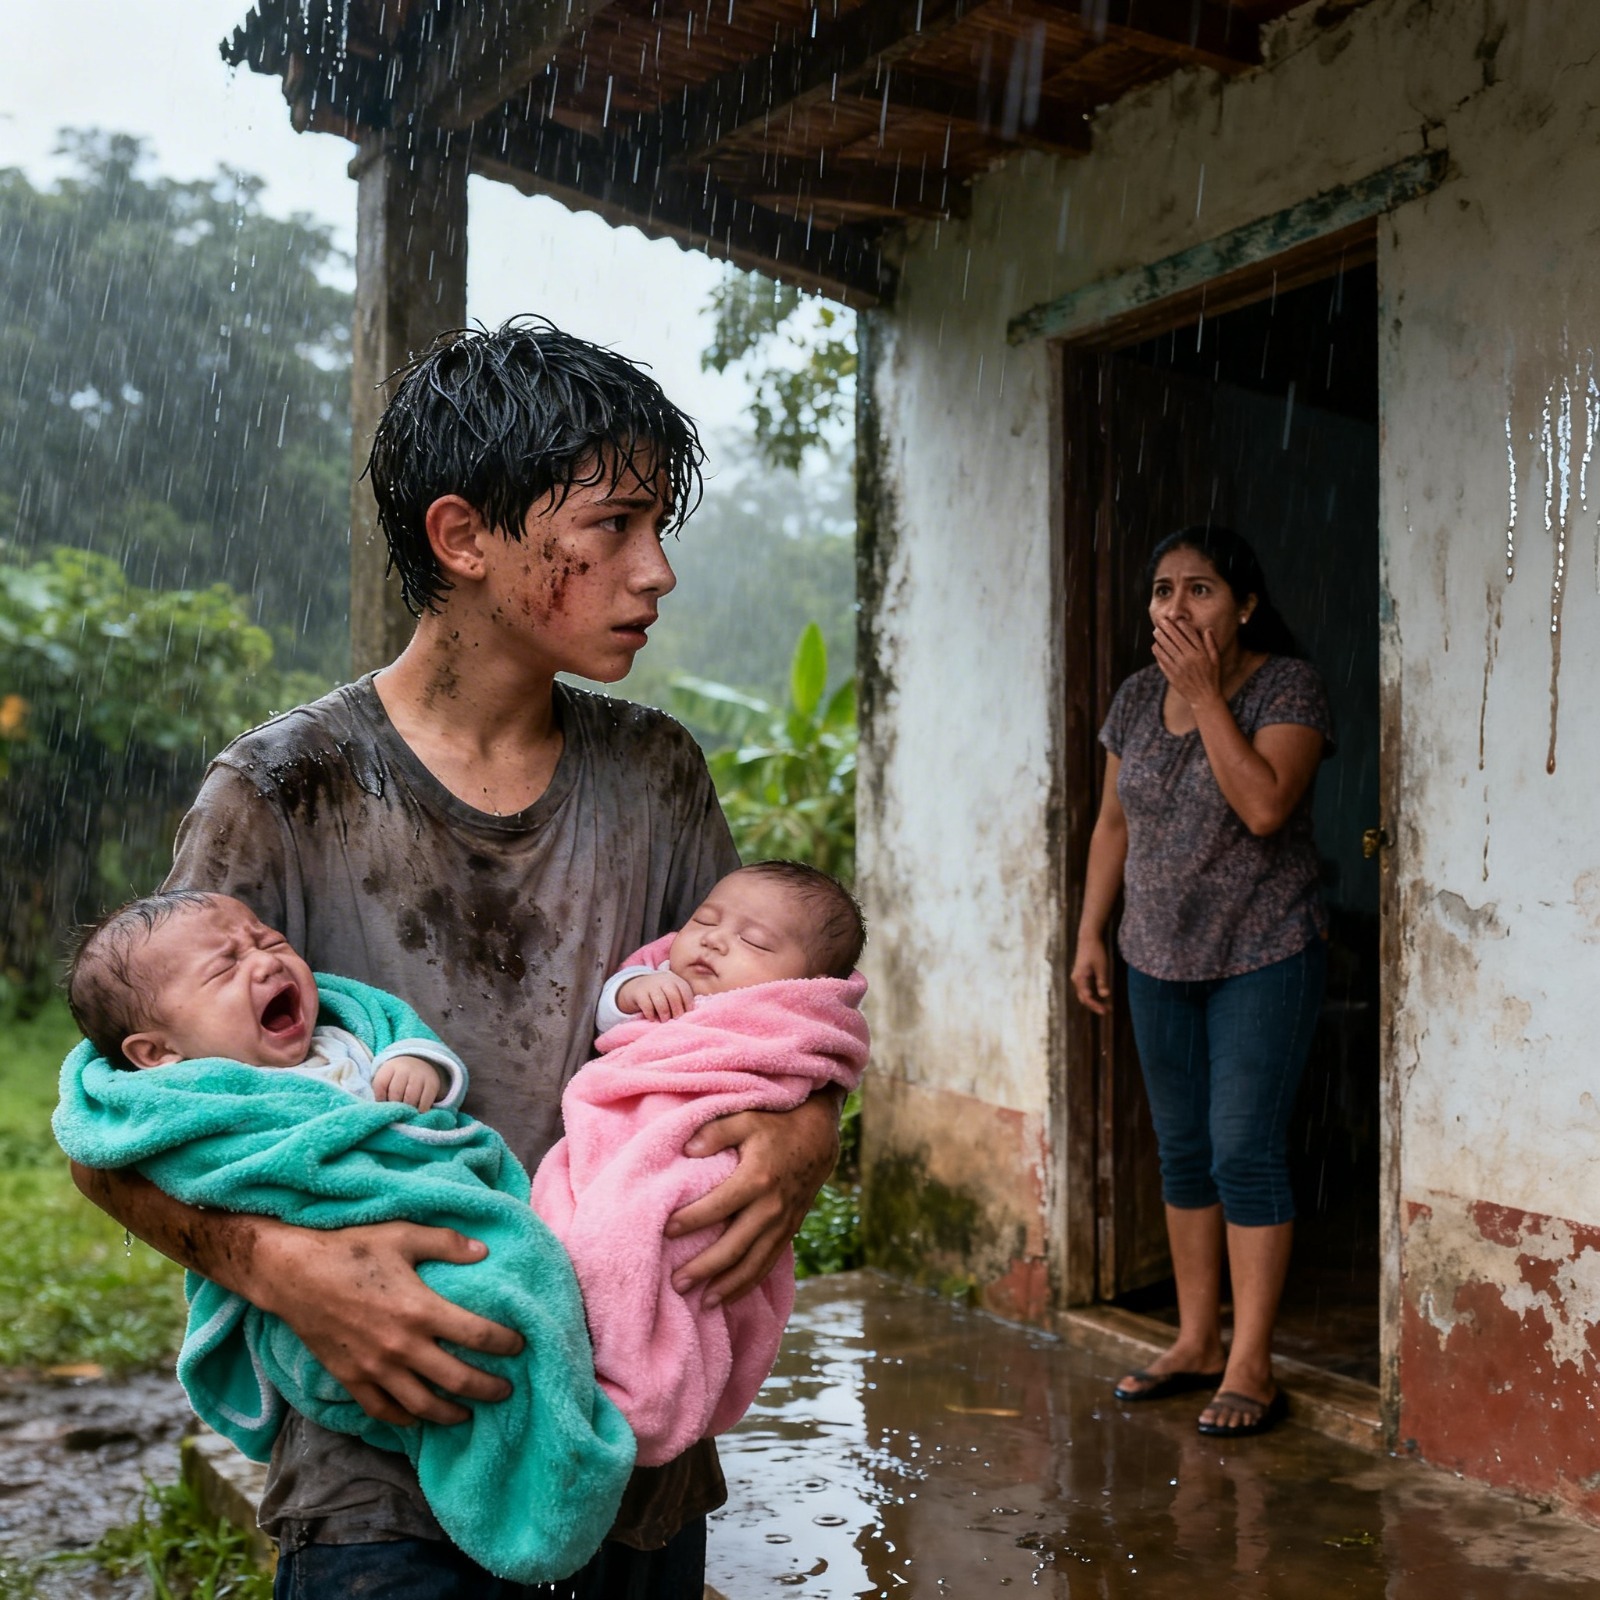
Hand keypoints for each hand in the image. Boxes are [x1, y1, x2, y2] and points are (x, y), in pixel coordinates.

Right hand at [247, 1220, 523, 1425]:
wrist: (294, 1273)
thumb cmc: (352, 1249)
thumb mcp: (404, 1235)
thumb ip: (447, 1244)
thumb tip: (485, 1251)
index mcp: (420, 1310)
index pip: (477, 1336)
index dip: (505, 1344)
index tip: (521, 1346)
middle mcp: (401, 1346)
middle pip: (457, 1380)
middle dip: (488, 1389)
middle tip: (506, 1392)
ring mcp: (375, 1368)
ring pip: (422, 1406)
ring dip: (450, 1414)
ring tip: (468, 1412)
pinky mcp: (350, 1378)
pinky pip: (382, 1410)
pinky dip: (404, 1420)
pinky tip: (418, 1420)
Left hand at [372, 1054, 445, 1109]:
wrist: (422, 1062)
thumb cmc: (399, 1077)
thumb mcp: (388, 1078)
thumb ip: (382, 1092)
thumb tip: (380, 1111)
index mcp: (390, 1067)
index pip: (380, 1084)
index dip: (380, 1098)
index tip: (382, 1105)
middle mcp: (405, 1069)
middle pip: (395, 1092)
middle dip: (394, 1106)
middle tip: (395, 1113)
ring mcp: (420, 1076)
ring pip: (410, 1097)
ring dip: (407, 1109)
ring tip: (406, 1114)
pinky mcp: (432, 1084)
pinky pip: (425, 1101)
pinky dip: (420, 1110)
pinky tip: (417, 1112)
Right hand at [618, 970, 695, 1020]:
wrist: (638, 985)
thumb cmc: (661, 993)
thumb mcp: (672, 991)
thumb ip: (682, 999)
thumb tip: (692, 1015)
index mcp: (675, 980)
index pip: (685, 991)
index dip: (688, 1005)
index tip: (687, 1016)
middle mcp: (664, 981)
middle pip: (673, 996)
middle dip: (676, 1011)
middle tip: (676, 1021)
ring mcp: (651, 986)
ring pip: (661, 1002)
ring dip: (664, 1014)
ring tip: (665, 1021)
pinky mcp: (639, 993)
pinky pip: (647, 1006)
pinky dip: (651, 1014)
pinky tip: (652, 1019)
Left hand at [665, 1094, 840, 1307]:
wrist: (819, 1137)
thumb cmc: (776, 1125)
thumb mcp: (746, 1117)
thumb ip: (716, 1132)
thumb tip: (687, 1150)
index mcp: (757, 1178)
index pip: (717, 1206)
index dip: (691, 1220)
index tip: (665, 1231)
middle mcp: (772, 1207)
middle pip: (734, 1246)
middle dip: (704, 1268)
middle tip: (676, 1283)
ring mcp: (783, 1223)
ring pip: (754, 1263)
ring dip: (727, 1286)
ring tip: (701, 1304)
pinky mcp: (790, 1231)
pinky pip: (768, 1263)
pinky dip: (749, 1283)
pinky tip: (729, 1297)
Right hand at [1071, 935, 1111, 1013]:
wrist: (1088, 938)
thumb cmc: (1095, 951)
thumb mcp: (1102, 967)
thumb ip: (1102, 981)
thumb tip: (1105, 995)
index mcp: (1080, 978)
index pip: (1087, 997)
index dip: (1096, 1005)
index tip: (1106, 1010)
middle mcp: (1076, 980)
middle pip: (1084, 998)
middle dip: (1094, 1006)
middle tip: (1107, 1011)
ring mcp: (1077, 978)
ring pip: (1084, 994)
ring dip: (1093, 1001)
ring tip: (1105, 1006)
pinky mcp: (1081, 975)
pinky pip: (1084, 989)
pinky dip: (1092, 995)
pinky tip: (1100, 997)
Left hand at [1152, 616, 1223, 705]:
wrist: (1204, 698)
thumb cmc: (1212, 677)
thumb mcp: (1216, 660)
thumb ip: (1211, 644)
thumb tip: (1207, 629)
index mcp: (1201, 653)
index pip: (1190, 634)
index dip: (1182, 625)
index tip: (1177, 619)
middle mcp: (1189, 658)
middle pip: (1176, 638)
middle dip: (1167, 628)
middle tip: (1161, 621)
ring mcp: (1179, 666)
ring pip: (1166, 647)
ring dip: (1160, 638)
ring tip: (1156, 631)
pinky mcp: (1172, 674)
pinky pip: (1162, 660)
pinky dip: (1158, 651)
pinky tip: (1155, 646)